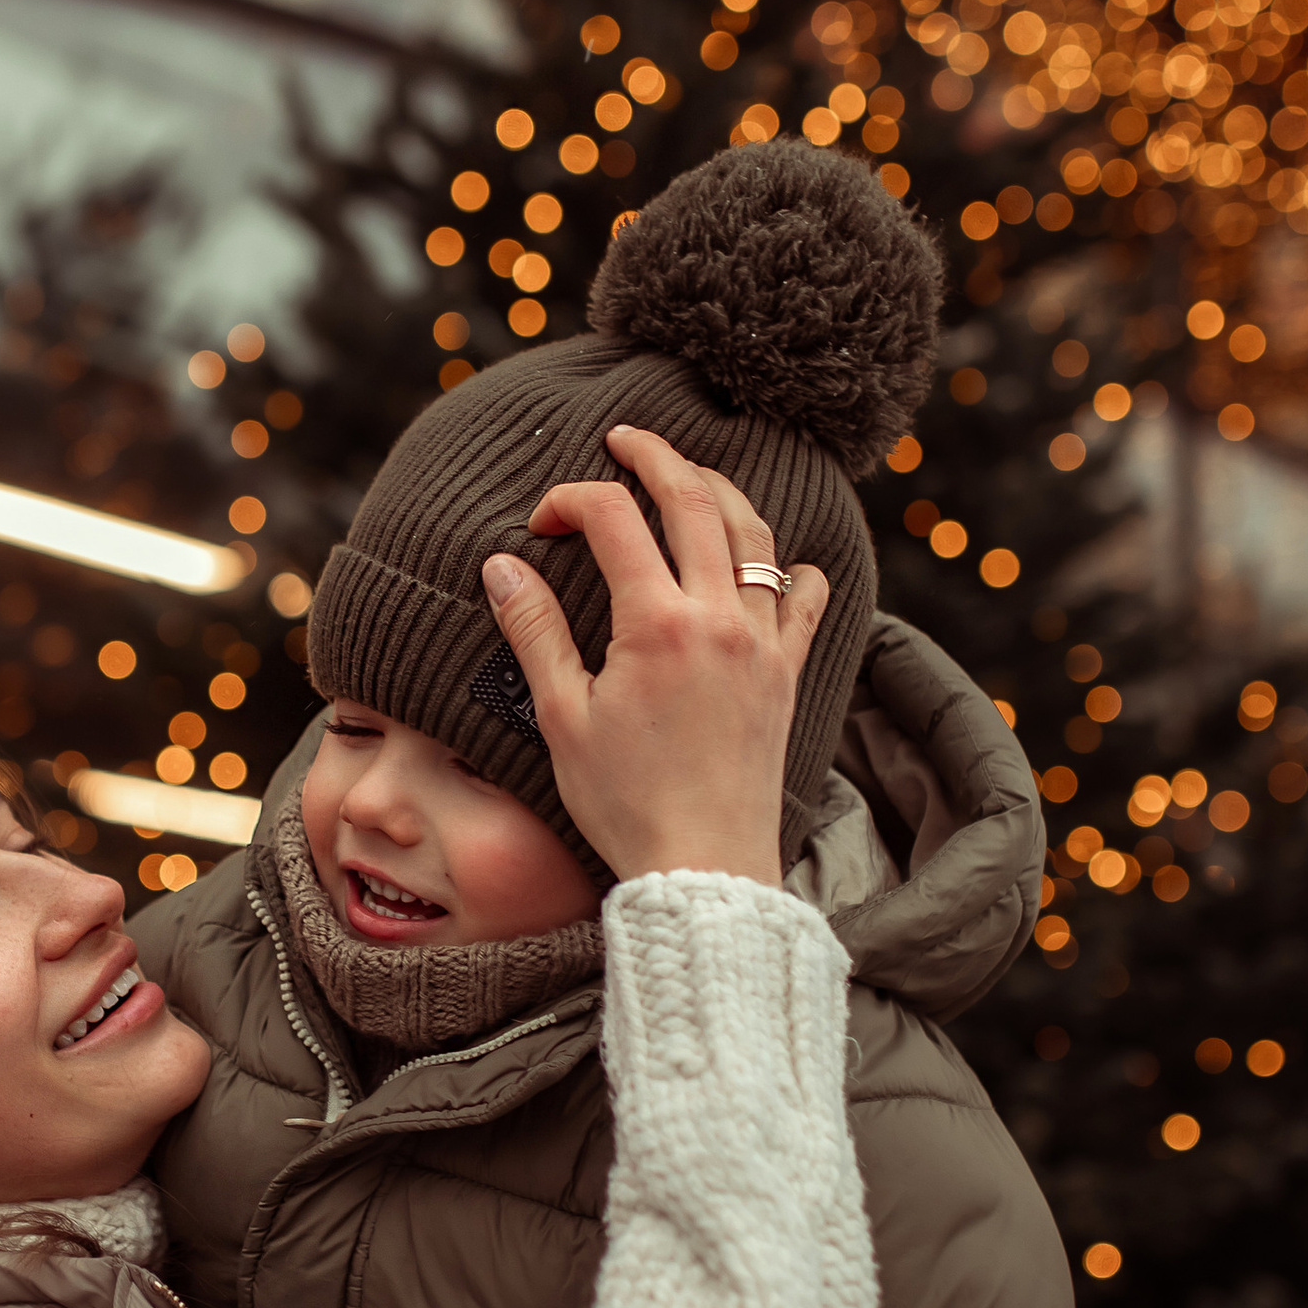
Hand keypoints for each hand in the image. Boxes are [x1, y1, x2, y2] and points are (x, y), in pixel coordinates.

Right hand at [478, 425, 826, 887]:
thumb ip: (535, 632)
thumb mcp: (563, 718)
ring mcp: (762, 643)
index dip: (570, 501)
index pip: (613, 518)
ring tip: (691, 476)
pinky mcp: (787, 675)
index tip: (541, 525)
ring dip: (720, 490)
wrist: (706, 869)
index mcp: (657, 623)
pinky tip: (777, 564)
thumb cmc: (625, 804)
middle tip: (624, 438)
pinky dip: (793, 569)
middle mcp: (720, 617)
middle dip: (655, 456)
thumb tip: (503, 565)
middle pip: (694, 500)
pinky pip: (805, 601)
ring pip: (754, 534)